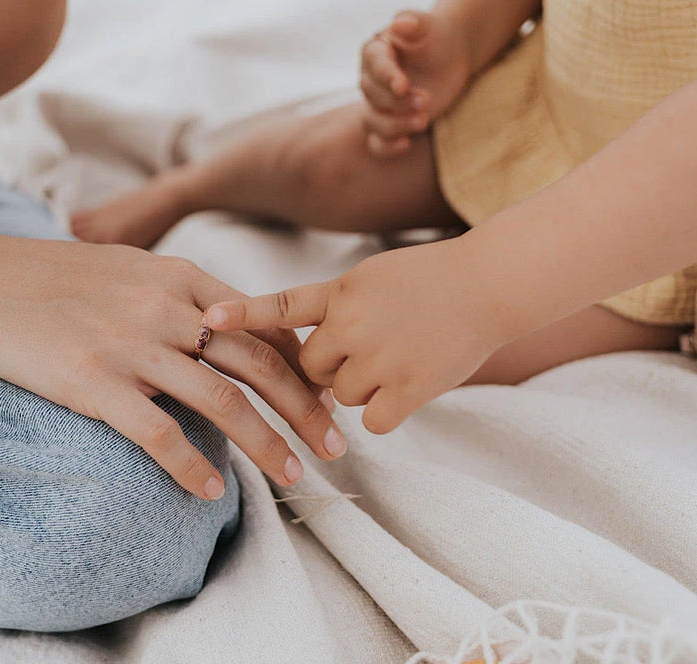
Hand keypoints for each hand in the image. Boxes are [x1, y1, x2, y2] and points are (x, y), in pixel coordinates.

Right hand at [0, 239, 345, 499]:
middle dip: (306, 411)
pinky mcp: (94, 382)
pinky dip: (192, 466)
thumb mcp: (133, 269)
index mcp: (182, 277)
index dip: (304, 365)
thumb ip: (184, 294)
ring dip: (267, 446)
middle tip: (336, 448)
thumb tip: (231, 325)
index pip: (265, 324)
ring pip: (223, 403)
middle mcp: (168, 309)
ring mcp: (131, 346)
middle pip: (260, 365)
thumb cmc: (58, 277)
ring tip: (292, 478)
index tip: (327, 399)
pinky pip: (159, 434)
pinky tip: (211, 490)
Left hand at [204, 236, 510, 433]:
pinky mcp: (410, 388)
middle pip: (309, 368)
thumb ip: (332, 307)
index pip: (281, 306)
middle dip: (329, 365)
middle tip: (366, 345)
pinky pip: (374, 419)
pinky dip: (386, 409)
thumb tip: (306, 355)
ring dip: (360, 386)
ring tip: (396, 355)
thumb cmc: (428, 278)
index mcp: (340, 292)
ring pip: (341, 395)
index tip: (207, 322)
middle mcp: (354, 325)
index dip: (242, 315)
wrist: (490, 284)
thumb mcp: (368, 277)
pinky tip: (408, 383)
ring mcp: (381, 359)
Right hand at [359, 10, 471, 157]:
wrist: (450, 56)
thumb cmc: (438, 37)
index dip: (386, 77)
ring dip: (396, 125)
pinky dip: (387, 147)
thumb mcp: (428, 25)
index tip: (403, 85)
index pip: (374, 66)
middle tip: (427, 100)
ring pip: (372, 121)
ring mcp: (378, 105)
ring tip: (424, 120)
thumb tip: (399, 22)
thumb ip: (413, 21)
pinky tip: (405, 144)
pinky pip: (377, 143)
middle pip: (373, 97)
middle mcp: (371, 81)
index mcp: (374, 53)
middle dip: (398, 102)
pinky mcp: (390, 124)